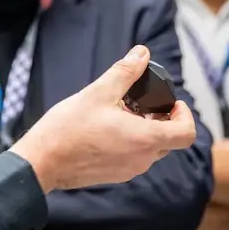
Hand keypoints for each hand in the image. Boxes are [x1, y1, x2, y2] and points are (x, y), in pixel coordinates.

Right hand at [10, 45, 196, 191]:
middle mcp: (142, 159)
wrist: (42, 161)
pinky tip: (105, 130)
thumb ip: (125, 72)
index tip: (171, 103)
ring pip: (150, 149)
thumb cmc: (68, 128)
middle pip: (169, 140)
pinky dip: (129, 143)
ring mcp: (129, 171)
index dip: (185, 115)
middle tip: (141, 104)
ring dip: (144, 131)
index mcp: (145, 139)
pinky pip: (133, 158)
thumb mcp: (98, 93)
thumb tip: (142, 54)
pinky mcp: (114, 176)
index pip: (186, 133)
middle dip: (161, 120)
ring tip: (119, 114)